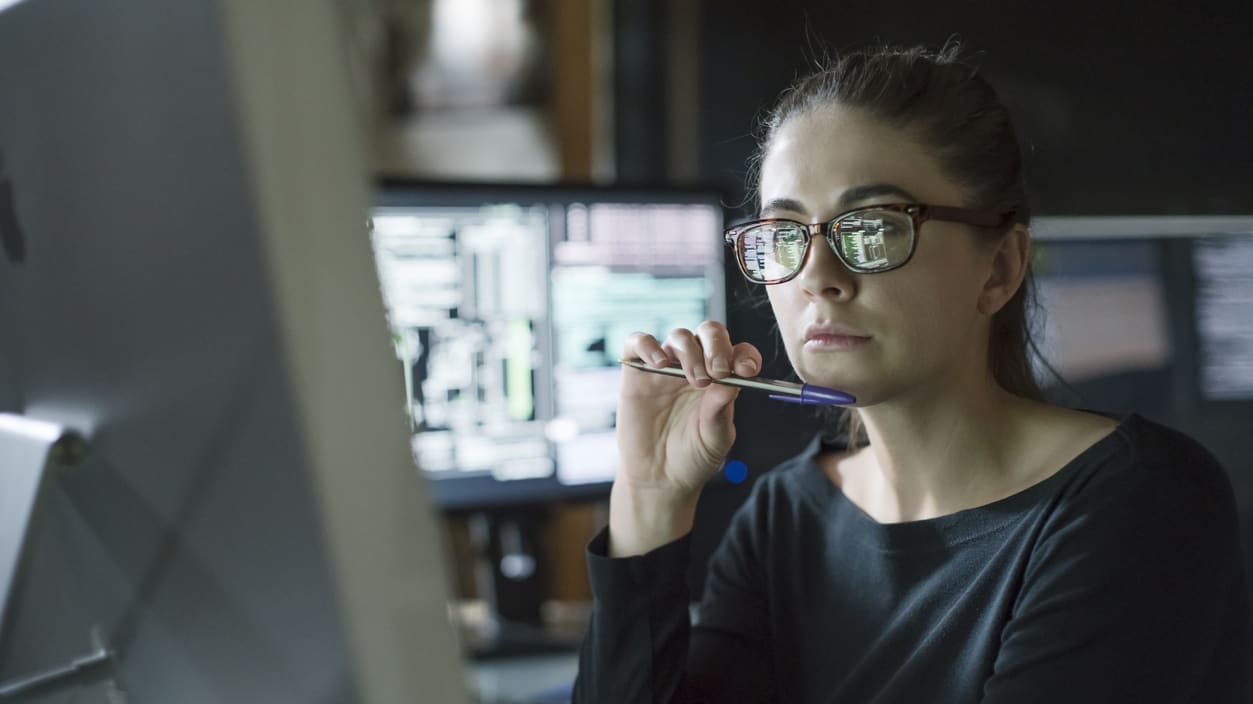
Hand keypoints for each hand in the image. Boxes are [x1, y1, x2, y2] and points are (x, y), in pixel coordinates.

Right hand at [609, 322, 761, 555]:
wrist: (658, 479)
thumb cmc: (692, 458)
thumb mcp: (715, 438)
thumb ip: (721, 410)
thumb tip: (733, 380)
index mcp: (721, 379)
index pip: (738, 352)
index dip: (744, 355)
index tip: (746, 370)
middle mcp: (695, 366)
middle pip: (709, 333)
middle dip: (717, 346)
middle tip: (718, 371)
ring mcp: (666, 368)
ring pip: (679, 336)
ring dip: (690, 351)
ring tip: (693, 380)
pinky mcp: (637, 372)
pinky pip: (638, 342)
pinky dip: (648, 345)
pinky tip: (659, 364)